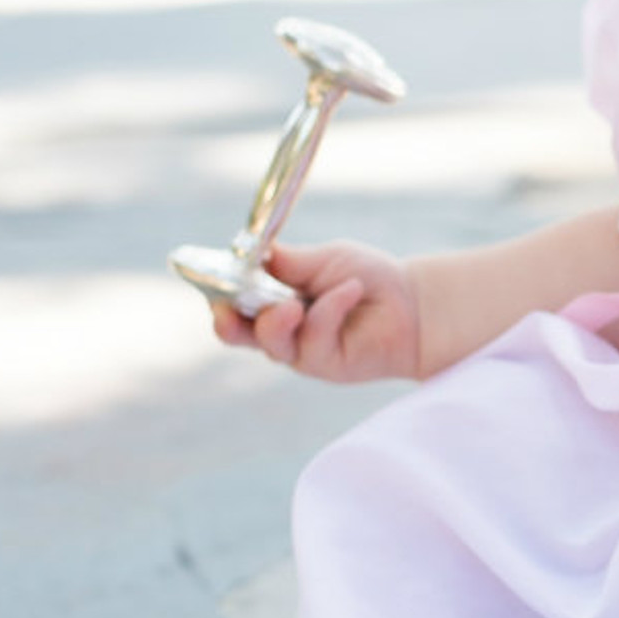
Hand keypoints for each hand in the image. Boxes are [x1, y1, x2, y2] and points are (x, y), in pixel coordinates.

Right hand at [212, 241, 420, 382]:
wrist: (413, 304)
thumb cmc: (366, 278)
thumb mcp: (324, 259)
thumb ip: (287, 262)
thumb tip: (251, 251)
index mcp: (268, 299)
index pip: (228, 300)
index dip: (214, 290)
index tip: (205, 273)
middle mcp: (277, 329)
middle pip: (235, 332)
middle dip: (226, 319)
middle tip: (226, 309)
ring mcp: (299, 351)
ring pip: (269, 341)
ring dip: (278, 317)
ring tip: (296, 302)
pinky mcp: (324, 365)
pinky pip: (313, 339)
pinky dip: (330, 309)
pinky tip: (352, 291)